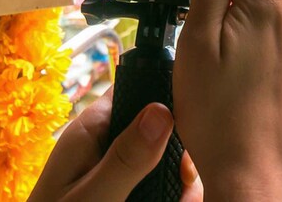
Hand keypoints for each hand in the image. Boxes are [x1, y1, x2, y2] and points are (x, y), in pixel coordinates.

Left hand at [29, 88, 202, 201]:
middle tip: (184, 183)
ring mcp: (117, 168)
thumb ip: (126, 157)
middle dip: (180, 154)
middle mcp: (107, 143)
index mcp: (92, 129)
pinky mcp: (125, 190)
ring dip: (181, 181)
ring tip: (184, 201)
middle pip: (161, 129)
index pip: (136, 90)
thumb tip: (162, 110)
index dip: (167, 101)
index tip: (189, 131)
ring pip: (166, 160)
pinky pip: (159, 184)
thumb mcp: (93, 195)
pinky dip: (173, 194)